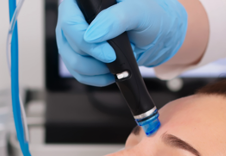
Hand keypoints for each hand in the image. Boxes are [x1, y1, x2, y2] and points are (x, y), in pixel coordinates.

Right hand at [56, 0, 187, 85]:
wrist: (157, 34)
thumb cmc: (151, 16)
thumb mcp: (140, 12)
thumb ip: (117, 18)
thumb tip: (93, 34)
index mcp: (86, 0)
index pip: (69, 19)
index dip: (83, 39)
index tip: (107, 52)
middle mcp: (76, 16)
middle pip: (68, 42)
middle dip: (91, 57)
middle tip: (113, 59)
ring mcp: (76, 36)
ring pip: (70, 60)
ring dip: (92, 70)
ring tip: (113, 66)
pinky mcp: (81, 54)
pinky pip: (77, 72)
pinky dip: (94, 77)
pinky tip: (110, 72)